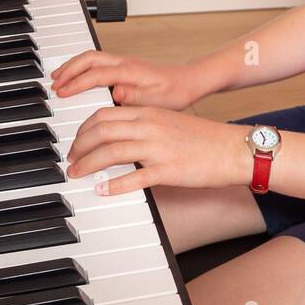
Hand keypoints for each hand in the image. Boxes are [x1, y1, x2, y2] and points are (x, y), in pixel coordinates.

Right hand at [50, 50, 204, 109]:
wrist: (188, 82)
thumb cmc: (175, 93)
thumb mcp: (156, 100)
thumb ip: (134, 97)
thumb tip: (115, 93)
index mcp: (130, 71)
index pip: (96, 74)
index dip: (76, 83)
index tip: (61, 93)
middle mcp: (124, 63)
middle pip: (88, 59)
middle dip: (68, 69)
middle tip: (53, 83)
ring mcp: (123, 62)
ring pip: (91, 57)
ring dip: (73, 65)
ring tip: (58, 77)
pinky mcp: (124, 66)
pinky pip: (97, 61)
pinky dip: (82, 66)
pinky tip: (77, 76)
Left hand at [65, 106, 251, 196]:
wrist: (233, 149)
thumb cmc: (203, 138)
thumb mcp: (168, 122)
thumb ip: (143, 125)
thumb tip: (118, 137)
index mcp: (149, 113)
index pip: (104, 114)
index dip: (84, 129)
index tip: (77, 143)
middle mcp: (150, 126)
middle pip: (102, 130)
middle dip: (80, 146)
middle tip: (71, 160)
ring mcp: (159, 148)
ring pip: (112, 151)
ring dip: (89, 164)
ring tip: (77, 174)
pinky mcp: (169, 170)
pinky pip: (135, 177)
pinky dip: (114, 185)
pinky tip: (102, 191)